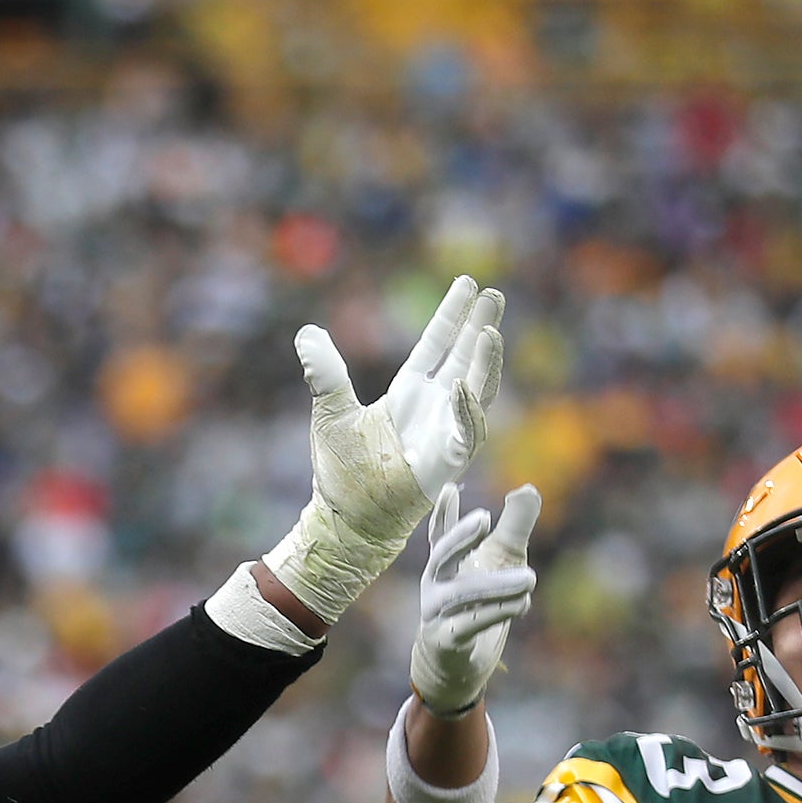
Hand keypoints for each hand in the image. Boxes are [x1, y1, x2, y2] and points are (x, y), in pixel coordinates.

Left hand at [257, 277, 506, 632]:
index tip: (468, 284)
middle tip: (495, 293)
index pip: (437, 345)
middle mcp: (433, 408)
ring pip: (476, 390)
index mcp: (409, 393)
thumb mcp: (330, 411)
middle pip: (466, 359)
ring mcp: (444, 433)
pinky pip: (466, 432)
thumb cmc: (341, 471)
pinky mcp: (446, 462)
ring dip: (485, 361)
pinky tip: (462, 381)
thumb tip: (306, 333)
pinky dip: (465, 408)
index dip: (453, 316)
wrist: (344, 518)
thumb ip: (325, 372)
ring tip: (490, 329)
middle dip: (480, 327)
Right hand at [409, 480, 541, 713]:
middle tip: (484, 519)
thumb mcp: (500, 561)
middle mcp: (435, 585)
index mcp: (444, 564)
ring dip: (496, 586)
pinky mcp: (446, 640)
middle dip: (460, 538)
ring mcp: (436, 613)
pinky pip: (470, 625)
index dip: (443, 513)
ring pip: (463, 594)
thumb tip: (527, 488)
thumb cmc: (476, 606)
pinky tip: (522, 604)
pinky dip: (497, 613)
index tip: (448, 488)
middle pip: (441, 557)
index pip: (440, 535)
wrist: (454, 665)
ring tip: (531, 578)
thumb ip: (514, 527)